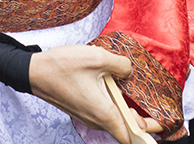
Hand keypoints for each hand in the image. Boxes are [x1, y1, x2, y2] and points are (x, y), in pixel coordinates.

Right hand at [29, 45, 157, 142]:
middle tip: (149, 106)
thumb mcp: (97, 58)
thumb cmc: (62, 67)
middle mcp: (97, 119)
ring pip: (114, 119)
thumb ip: (121, 65)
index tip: (159, 123)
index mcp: (104, 112)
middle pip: (125, 128)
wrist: (34, 72)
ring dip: (124, 110)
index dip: (148, 132)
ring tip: (129, 91)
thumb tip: (128, 70)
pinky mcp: (82, 110)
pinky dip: (113, 105)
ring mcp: (88, 116)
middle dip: (140, 120)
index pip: (131, 136)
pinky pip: (103, 112)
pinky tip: (112, 86)